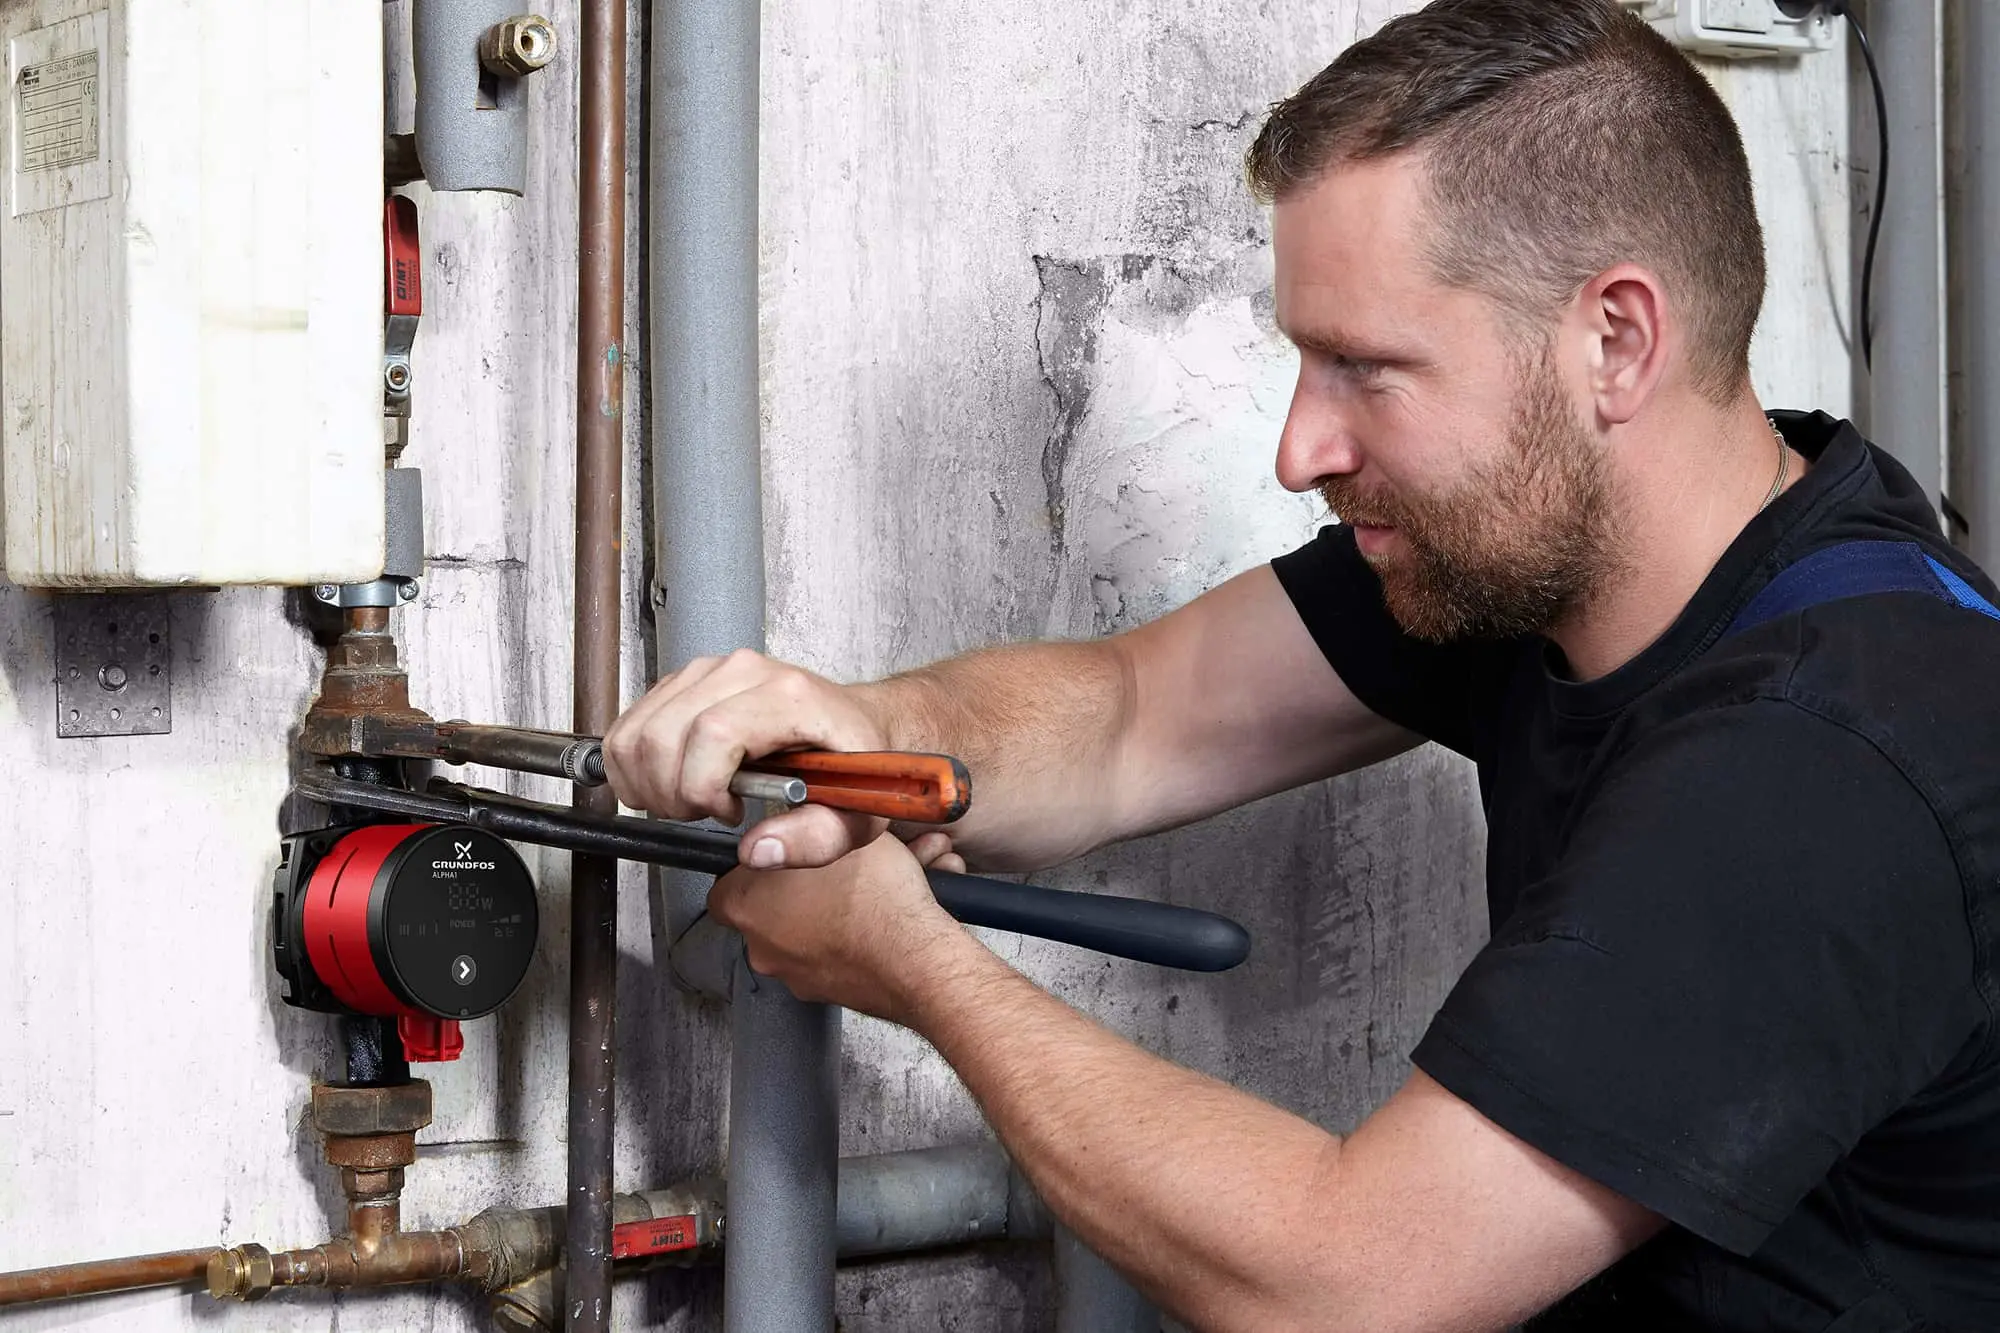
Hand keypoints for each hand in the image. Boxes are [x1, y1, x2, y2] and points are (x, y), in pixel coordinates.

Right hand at [602, 649, 890, 868]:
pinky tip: (673, 781)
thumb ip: (815, 839)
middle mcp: (743, 672)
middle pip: (663, 735)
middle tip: (705, 814)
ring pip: (638, 731)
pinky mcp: (687, 679)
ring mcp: (710, 671)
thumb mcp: (857, 815)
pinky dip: (635, 765)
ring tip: (690, 800)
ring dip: (647, 782)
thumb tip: (758, 851)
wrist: (856, 723)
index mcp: (788, 697)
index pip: (712, 734)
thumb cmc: (855, 762)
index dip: (703, 788)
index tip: (729, 813)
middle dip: (671, 795)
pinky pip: (632, 723)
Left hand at [708, 830, 984, 1024]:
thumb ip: (799, 824)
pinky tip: (877, 920)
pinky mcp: (823, 994)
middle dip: (796, 888)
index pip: (725, 880)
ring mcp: (791, 975)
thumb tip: (782, 821)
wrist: (916, 961)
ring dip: (825, 913)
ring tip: (867, 891)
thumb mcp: (839, 830)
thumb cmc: (875, 896)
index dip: (756, 862)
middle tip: (832, 868)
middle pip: (766, 907)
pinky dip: (845, 941)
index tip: (784, 850)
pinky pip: (827, 958)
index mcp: (746, 904)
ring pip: (801, 933)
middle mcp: (760, 946)